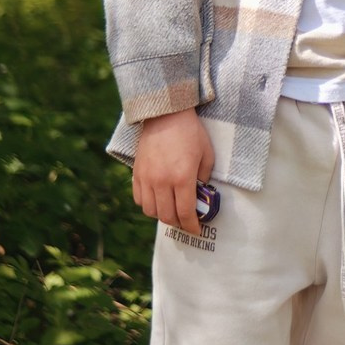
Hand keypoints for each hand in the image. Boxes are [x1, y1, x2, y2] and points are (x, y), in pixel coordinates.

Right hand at [132, 107, 214, 233]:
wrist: (165, 114)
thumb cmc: (190, 132)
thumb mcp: (207, 154)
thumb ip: (204, 177)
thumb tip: (200, 194)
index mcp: (182, 178)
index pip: (185, 212)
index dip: (191, 225)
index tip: (196, 230)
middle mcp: (162, 182)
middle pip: (166, 216)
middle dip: (178, 223)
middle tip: (185, 221)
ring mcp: (147, 178)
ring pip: (150, 211)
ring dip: (162, 215)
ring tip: (171, 210)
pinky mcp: (137, 173)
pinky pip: (139, 199)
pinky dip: (148, 205)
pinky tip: (157, 200)